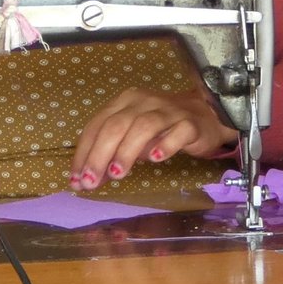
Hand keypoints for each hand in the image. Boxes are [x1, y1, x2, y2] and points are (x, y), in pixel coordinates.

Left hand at [69, 87, 237, 190]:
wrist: (206, 115)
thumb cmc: (163, 127)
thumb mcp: (132, 137)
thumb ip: (112, 152)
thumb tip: (89, 178)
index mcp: (123, 102)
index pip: (97, 125)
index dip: (84, 152)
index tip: (76, 179)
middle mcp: (143, 101)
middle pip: (116, 125)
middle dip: (99, 155)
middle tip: (91, 181)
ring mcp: (168, 110)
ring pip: (143, 126)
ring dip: (127, 151)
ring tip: (117, 174)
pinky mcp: (191, 123)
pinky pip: (178, 131)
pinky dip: (165, 144)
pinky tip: (155, 158)